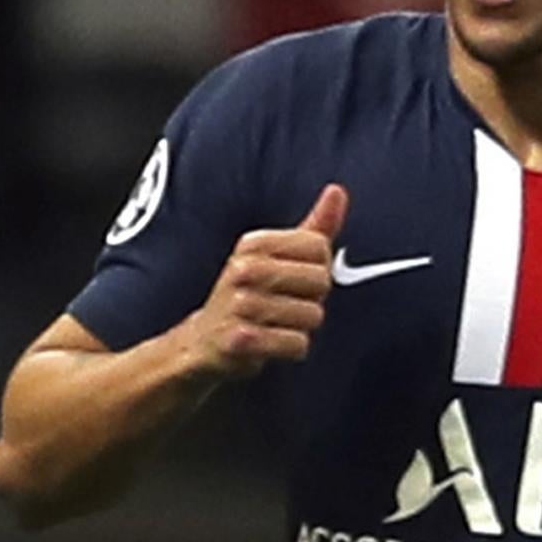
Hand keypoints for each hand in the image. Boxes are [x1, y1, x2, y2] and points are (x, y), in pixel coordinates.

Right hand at [185, 184, 346, 378]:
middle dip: (312, 300)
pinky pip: (297, 344)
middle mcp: (244, 270)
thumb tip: (337, 191)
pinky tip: (270, 344)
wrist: (204, 342)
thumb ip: (313, 227)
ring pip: (313, 316)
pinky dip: (291, 349)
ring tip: (274, 325)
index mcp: (253, 244)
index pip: (319, 246)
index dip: (316, 268)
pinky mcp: (241, 340)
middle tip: (283, 306)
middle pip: (321, 281)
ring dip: (301, 328)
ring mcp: (240, 305)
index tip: (294, 279)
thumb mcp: (275, 256)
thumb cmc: (247, 297)